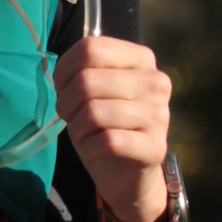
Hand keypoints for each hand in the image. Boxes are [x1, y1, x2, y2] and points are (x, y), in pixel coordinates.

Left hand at [55, 33, 172, 221]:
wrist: (128, 173)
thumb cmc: (106, 125)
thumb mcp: (94, 91)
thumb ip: (83, 71)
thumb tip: (62, 70)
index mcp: (141, 59)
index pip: (91, 48)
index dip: (64, 69)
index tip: (62, 86)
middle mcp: (155, 82)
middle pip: (87, 81)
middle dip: (66, 102)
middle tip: (69, 116)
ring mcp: (159, 115)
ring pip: (93, 113)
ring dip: (77, 127)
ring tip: (83, 133)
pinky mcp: (155, 147)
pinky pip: (107, 142)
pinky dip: (90, 147)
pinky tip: (94, 149)